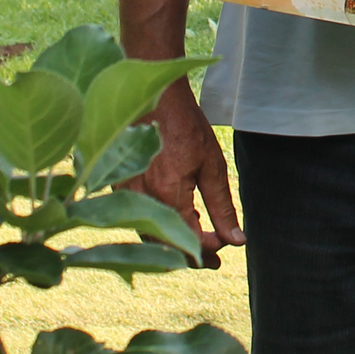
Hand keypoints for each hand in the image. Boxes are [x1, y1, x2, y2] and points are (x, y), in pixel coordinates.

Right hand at [129, 81, 243, 268]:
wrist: (154, 95)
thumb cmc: (185, 125)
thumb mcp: (212, 165)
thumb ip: (222, 207)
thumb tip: (236, 240)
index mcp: (167, 195)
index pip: (190, 241)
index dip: (211, 248)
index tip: (227, 245)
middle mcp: (141, 200)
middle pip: (166, 246)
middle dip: (192, 254)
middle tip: (214, 259)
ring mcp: (125, 193)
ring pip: (149, 235)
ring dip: (173, 243)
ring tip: (196, 242)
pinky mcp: (118, 185)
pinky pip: (137, 218)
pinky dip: (157, 227)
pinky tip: (172, 221)